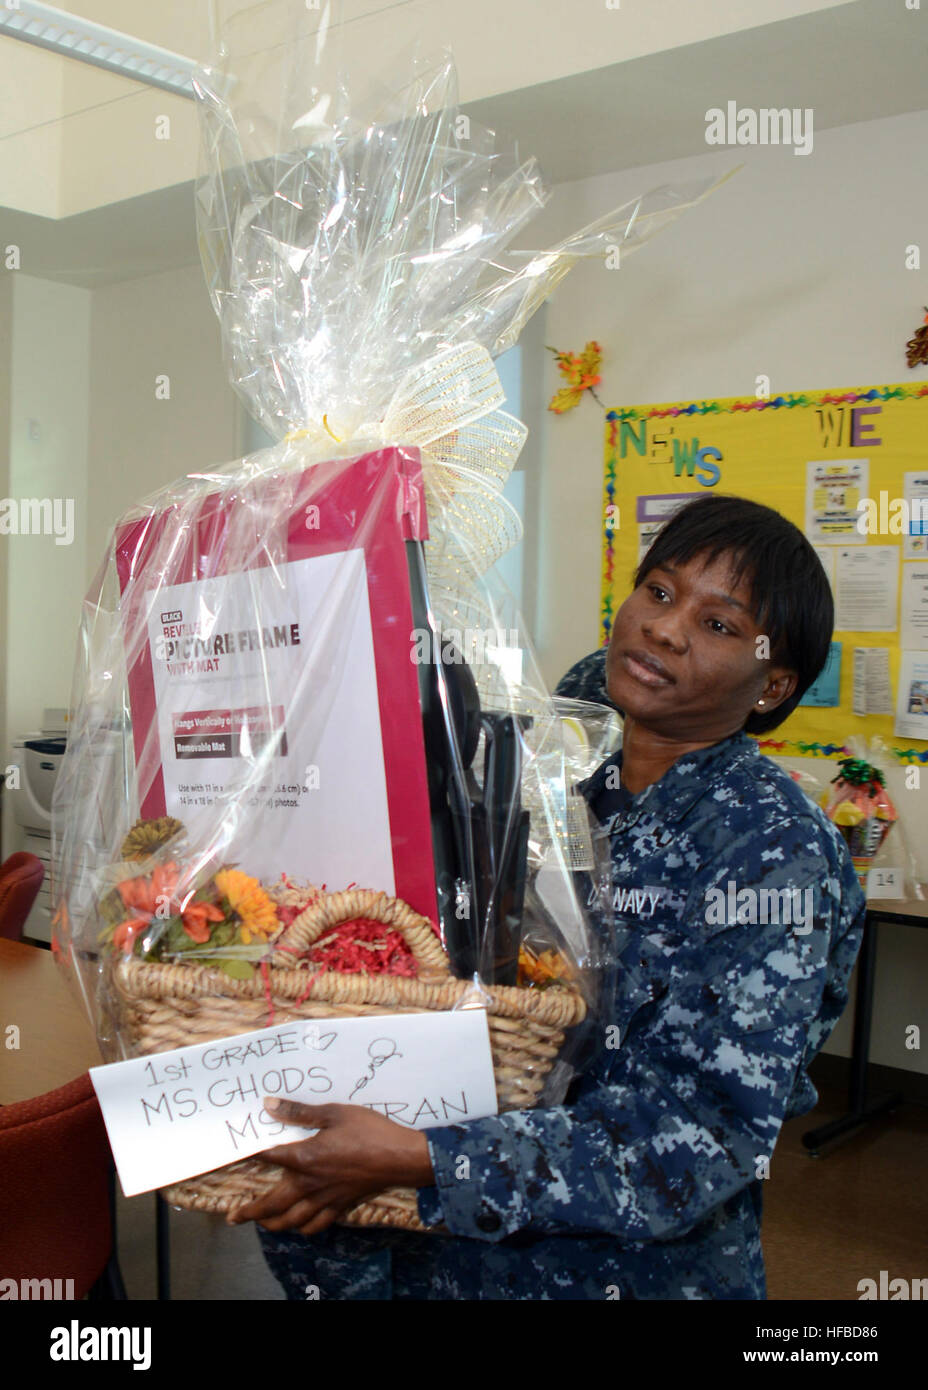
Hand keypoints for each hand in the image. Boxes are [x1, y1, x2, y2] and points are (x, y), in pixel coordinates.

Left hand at [227, 1096, 434, 1236]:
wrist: (399, 1157)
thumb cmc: (368, 1131)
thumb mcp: (334, 1113)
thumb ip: (300, 1112)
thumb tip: (269, 1105)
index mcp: (305, 1158)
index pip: (269, 1158)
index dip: (249, 1155)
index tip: (236, 1154)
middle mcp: (310, 1183)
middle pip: (272, 1204)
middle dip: (251, 1212)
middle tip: (234, 1216)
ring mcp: (325, 1198)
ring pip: (291, 1220)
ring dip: (272, 1224)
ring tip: (261, 1223)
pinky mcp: (340, 1205)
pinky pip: (316, 1224)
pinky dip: (303, 1228)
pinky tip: (299, 1225)